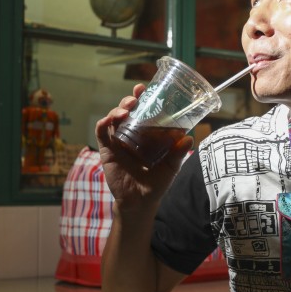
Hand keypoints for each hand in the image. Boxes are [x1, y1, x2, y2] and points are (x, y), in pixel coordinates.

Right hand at [94, 84, 192, 211]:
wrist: (140, 203)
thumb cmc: (156, 184)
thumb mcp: (171, 167)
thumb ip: (178, 153)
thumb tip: (188, 138)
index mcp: (146, 135)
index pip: (143, 111)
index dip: (143, 98)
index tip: (144, 88)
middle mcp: (131, 135)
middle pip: (126, 111)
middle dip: (129, 100)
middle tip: (136, 97)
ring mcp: (118, 141)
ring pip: (113, 118)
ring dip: (118, 109)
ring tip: (127, 109)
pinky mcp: (107, 150)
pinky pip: (101, 133)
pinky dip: (103, 124)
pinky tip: (108, 120)